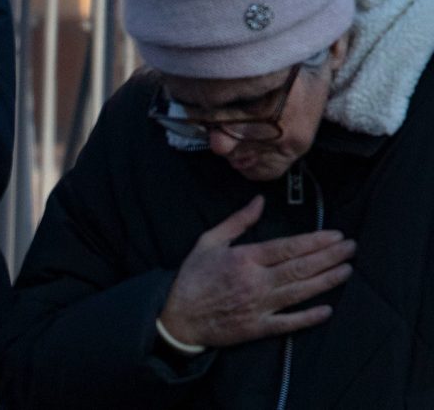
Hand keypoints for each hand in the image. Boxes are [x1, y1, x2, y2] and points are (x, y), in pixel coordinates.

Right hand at [159, 195, 354, 348]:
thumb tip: (259, 201)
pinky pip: (289, 323)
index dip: (315, 241)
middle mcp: (256, 282)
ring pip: (300, 292)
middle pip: (300, 268)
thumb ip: (237, 221)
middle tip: (351, 248)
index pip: (288, 248)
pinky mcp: (258, 328)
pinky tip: (327, 310)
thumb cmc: (192, 276)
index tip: (335, 235)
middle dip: (329, 257)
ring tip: (347, 270)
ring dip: (327, 281)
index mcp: (244, 258)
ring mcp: (259, 306)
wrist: (177, 315)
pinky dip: (309, 317)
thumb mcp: (209, 241)